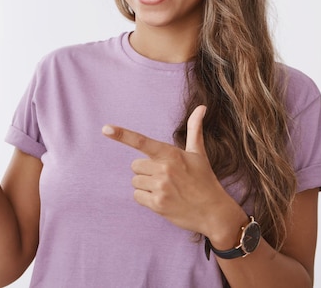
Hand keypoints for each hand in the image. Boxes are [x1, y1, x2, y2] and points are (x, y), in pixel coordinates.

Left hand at [102, 105, 244, 237]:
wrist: (214, 213)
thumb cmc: (204, 180)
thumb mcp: (199, 153)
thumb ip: (195, 129)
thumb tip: (202, 107)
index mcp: (171, 154)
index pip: (142, 141)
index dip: (122, 134)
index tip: (106, 128)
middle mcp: (164, 169)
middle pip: (135, 166)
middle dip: (146, 171)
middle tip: (166, 178)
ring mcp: (161, 187)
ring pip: (135, 182)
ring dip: (146, 186)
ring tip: (166, 189)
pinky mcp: (158, 204)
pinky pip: (137, 197)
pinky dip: (146, 199)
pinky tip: (163, 200)